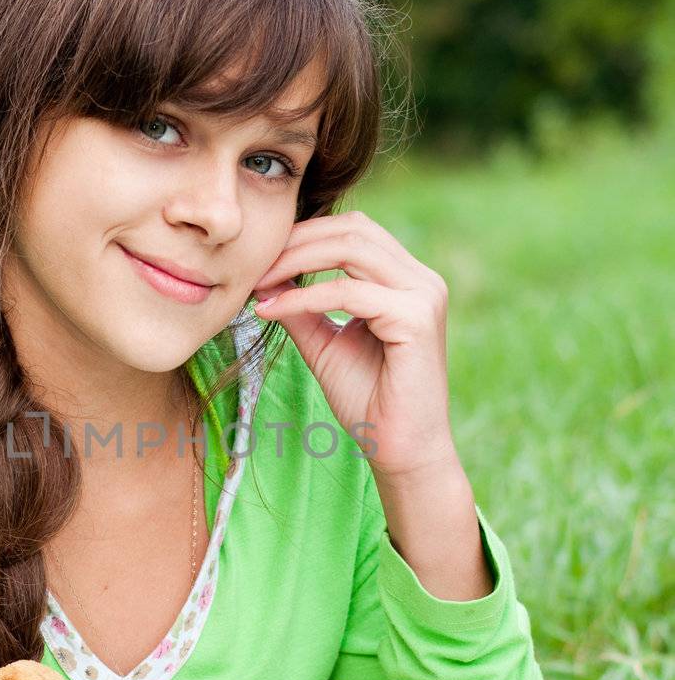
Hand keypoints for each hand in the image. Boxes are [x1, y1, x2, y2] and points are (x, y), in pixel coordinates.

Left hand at [251, 209, 456, 476]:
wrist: (400, 450)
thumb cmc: (369, 401)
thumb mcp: (325, 344)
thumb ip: (302, 307)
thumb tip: (266, 276)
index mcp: (406, 280)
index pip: (354, 231)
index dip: (304, 235)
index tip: (260, 258)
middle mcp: (422, 279)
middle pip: (354, 229)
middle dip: (298, 240)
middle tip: (254, 263)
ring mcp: (424, 296)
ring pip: (352, 250)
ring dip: (296, 261)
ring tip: (259, 281)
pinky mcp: (416, 319)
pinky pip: (348, 292)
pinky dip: (304, 297)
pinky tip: (272, 310)